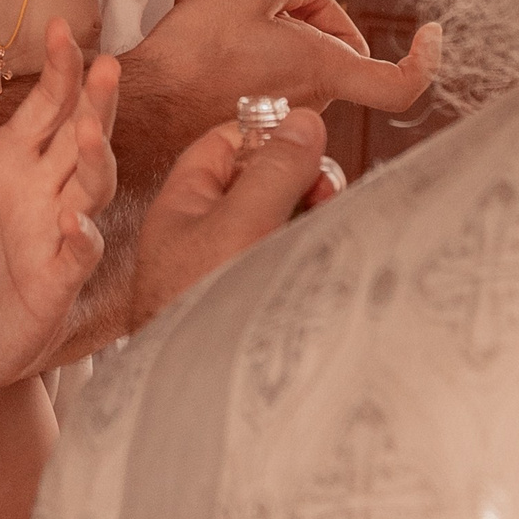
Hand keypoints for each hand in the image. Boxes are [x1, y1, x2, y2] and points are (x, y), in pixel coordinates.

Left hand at [0, 20, 119, 384]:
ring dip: (97, 158)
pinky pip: (78, 254)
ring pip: (92, 186)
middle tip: (105, 65)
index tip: (61, 26)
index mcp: (16, 156)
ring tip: (91, 129)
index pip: (49, 102)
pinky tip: (73, 221)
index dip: (61, 67)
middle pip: (84, 133)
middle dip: (97, 100)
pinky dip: (80, 237)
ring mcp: (58, 230)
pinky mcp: (58, 279)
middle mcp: (46, 185)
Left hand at [128, 108, 335, 331]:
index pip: (226, 144)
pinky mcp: (259, 299)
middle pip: (263, 181)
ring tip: (331, 229)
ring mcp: (233, 269)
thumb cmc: (206, 306)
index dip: (268, 135)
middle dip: (302, 181)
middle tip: (325, 197)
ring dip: (313, 217)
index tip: (309, 144)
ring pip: (284, 221)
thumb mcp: (241, 222)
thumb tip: (304, 118)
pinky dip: (314, 251)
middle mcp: (205, 234)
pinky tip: (334, 258)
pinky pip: (293, 257)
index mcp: (184, 205)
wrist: (200, 399)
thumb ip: (275, 168)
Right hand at [143, 0, 438, 116]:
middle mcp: (311, 97)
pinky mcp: (255, 115)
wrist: (147, 105)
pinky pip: (268, 69)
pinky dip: (250, 41)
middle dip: (305, 10)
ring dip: (271, 21)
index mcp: (322, 70)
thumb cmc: (193, 58)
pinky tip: (212, 19)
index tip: (429, 35)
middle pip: (334, 47)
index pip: (399, 83)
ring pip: (298, 54)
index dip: (424, 61)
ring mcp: (283, 110)